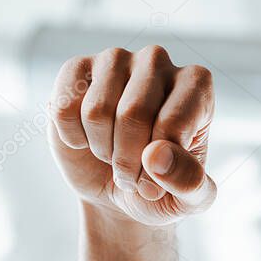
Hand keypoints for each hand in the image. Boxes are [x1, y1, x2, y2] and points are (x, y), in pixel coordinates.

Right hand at [48, 44, 216, 226]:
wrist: (117, 191)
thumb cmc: (161, 188)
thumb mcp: (189, 201)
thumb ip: (189, 183)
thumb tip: (156, 155)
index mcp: (195, 84)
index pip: (172, 123)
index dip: (157, 166)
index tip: (155, 185)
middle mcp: (157, 61)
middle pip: (133, 113)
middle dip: (127, 161)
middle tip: (131, 175)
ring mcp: (115, 59)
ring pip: (97, 111)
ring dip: (102, 149)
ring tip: (112, 154)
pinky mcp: (77, 69)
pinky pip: (65, 106)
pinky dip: (72, 137)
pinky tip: (86, 138)